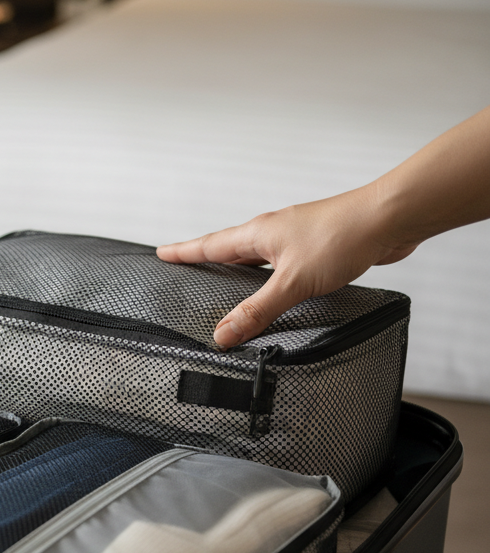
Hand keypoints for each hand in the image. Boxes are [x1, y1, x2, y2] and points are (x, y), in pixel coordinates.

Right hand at [156, 187, 416, 347]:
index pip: (210, 245)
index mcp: (258, 234)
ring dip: (242, 267)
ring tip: (228, 281)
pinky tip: (280, 287)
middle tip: (189, 266)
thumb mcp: (292, 282)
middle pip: (231, 247)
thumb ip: (257, 310)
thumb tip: (223, 334)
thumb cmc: (342, 237)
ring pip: (259, 254)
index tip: (162, 253)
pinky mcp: (319, 246)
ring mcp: (297, 237)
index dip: (185, 252)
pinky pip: (284, 262)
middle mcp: (274, 232)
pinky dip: (272, 274)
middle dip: (209, 258)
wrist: (389, 218)